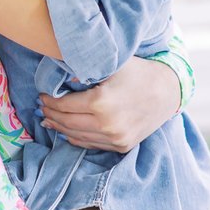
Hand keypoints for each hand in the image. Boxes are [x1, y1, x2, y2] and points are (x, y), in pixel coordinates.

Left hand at [39, 55, 181, 152]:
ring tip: (49, 119)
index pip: (64, 104)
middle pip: (67, 122)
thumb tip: (59, 72)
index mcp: (101, 102)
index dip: (49, 100)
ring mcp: (115, 138)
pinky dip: (75, 138)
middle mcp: (107, 124)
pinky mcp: (121, 146)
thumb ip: (85, 68)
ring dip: (59, 128)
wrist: (168, 91)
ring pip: (76, 136)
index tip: (42, 95)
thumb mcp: (112, 63)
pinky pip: (91, 144)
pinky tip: (67, 131)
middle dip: (50, 114)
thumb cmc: (138, 71)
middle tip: (41, 106)